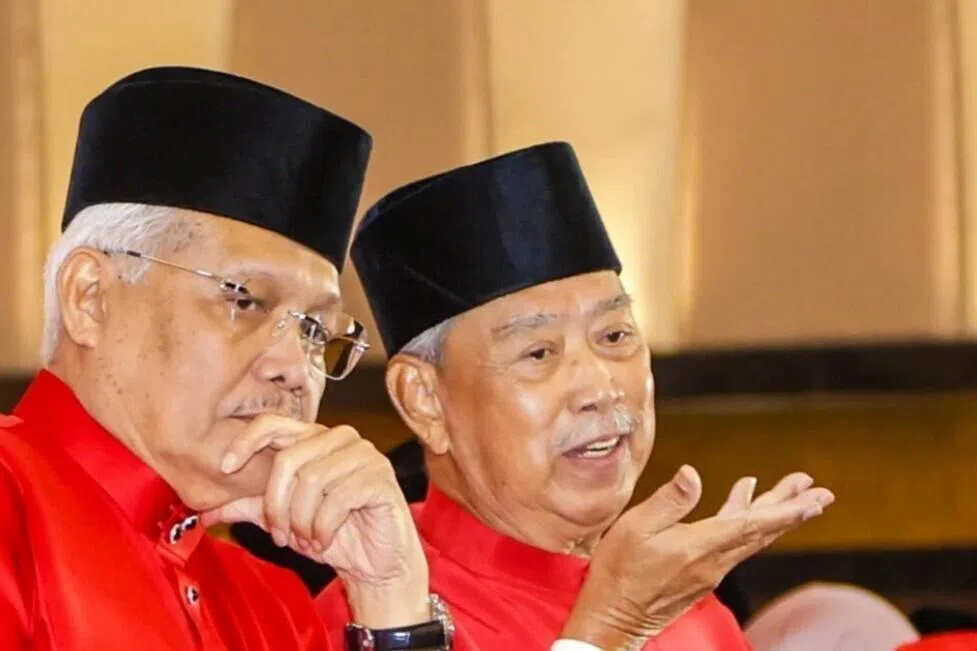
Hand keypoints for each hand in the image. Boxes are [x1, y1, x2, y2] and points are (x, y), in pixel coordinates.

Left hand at [201, 415, 429, 627]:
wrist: (376, 563)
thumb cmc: (335, 534)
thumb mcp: (284, 520)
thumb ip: (251, 508)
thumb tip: (206, 512)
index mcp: (315, 439)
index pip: (274, 424)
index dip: (246, 441)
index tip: (225, 469)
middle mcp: (340, 438)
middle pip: (289, 460)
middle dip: (278, 506)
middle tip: (281, 535)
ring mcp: (363, 454)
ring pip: (312, 480)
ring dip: (302, 521)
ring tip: (308, 540)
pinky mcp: (379, 476)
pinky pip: (337, 498)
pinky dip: (323, 527)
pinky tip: (324, 540)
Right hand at [562, 466, 833, 648]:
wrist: (613, 618)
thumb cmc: (619, 572)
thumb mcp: (635, 528)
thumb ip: (668, 501)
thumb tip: (693, 473)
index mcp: (701, 545)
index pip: (753, 524)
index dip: (786, 509)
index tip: (813, 497)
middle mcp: (714, 560)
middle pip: (763, 532)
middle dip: (793, 510)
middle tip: (822, 493)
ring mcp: (709, 570)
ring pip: (751, 538)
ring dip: (775, 515)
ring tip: (794, 494)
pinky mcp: (701, 574)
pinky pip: (734, 543)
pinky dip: (746, 521)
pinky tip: (741, 503)